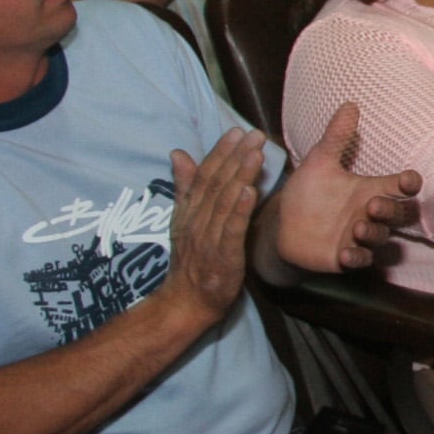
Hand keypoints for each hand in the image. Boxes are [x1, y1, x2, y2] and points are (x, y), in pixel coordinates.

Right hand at [160, 127, 267, 323]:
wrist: (186, 302)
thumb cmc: (191, 260)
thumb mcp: (184, 220)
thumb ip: (185, 187)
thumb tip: (178, 153)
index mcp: (189, 211)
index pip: (204, 176)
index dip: (220, 152)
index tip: (236, 131)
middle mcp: (197, 221)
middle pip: (216, 184)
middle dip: (235, 156)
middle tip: (254, 134)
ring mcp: (208, 239)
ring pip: (224, 202)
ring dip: (240, 176)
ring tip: (256, 153)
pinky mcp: (222, 257)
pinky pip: (231, 231)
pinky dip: (240, 210)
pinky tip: (251, 191)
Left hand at [273, 102, 419, 272]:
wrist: (282, 225)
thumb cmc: (307, 193)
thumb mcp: (319, 163)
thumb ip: (335, 137)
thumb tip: (350, 104)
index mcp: (369, 189)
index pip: (399, 186)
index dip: (408, 184)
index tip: (409, 179)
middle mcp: (369, 214)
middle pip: (397, 214)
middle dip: (390, 209)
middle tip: (373, 204)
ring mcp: (359, 237)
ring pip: (382, 237)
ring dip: (374, 234)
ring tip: (358, 228)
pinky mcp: (345, 256)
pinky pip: (361, 260)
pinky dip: (357, 257)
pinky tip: (345, 252)